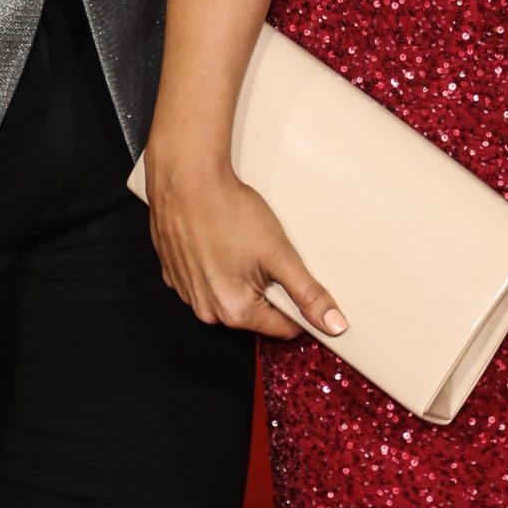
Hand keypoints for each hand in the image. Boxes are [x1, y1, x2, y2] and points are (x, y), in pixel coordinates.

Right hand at [146, 162, 344, 341]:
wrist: (186, 179)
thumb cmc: (229, 212)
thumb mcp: (280, 253)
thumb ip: (308, 294)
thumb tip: (334, 325)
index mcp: (236, 312)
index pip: (284, 328)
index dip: (297, 305)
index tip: (292, 276)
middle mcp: (206, 311)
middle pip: (255, 314)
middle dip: (266, 289)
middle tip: (264, 254)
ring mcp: (186, 293)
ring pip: (228, 297)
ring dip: (239, 278)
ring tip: (239, 244)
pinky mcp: (172, 275)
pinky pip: (204, 282)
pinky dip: (214, 267)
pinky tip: (217, 242)